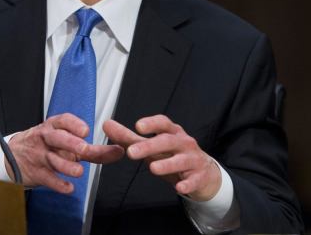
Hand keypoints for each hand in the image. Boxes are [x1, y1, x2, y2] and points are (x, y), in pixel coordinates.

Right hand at [6, 113, 123, 192]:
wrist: (13, 156)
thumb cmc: (46, 147)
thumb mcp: (67, 143)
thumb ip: (93, 149)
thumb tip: (119, 151)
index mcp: (53, 127)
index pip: (62, 121)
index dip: (74, 125)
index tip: (86, 130)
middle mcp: (45, 139)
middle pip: (57, 138)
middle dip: (70, 142)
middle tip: (84, 149)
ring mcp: (39, 155)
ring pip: (52, 159)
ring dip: (66, 165)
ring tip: (79, 171)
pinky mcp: (35, 172)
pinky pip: (46, 178)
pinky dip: (57, 184)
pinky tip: (68, 188)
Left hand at [103, 115, 220, 200]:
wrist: (203, 172)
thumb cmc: (172, 154)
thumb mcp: (152, 145)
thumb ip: (128, 137)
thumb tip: (106, 124)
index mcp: (172, 132)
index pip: (163, 123)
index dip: (151, 123)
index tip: (137, 126)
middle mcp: (184, 143)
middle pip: (168, 141)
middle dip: (150, 146)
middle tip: (131, 152)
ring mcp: (193, 159)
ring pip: (181, 160)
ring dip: (167, 164)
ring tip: (152, 168)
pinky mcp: (199, 177)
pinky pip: (194, 180)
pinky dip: (187, 183)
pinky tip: (179, 187)